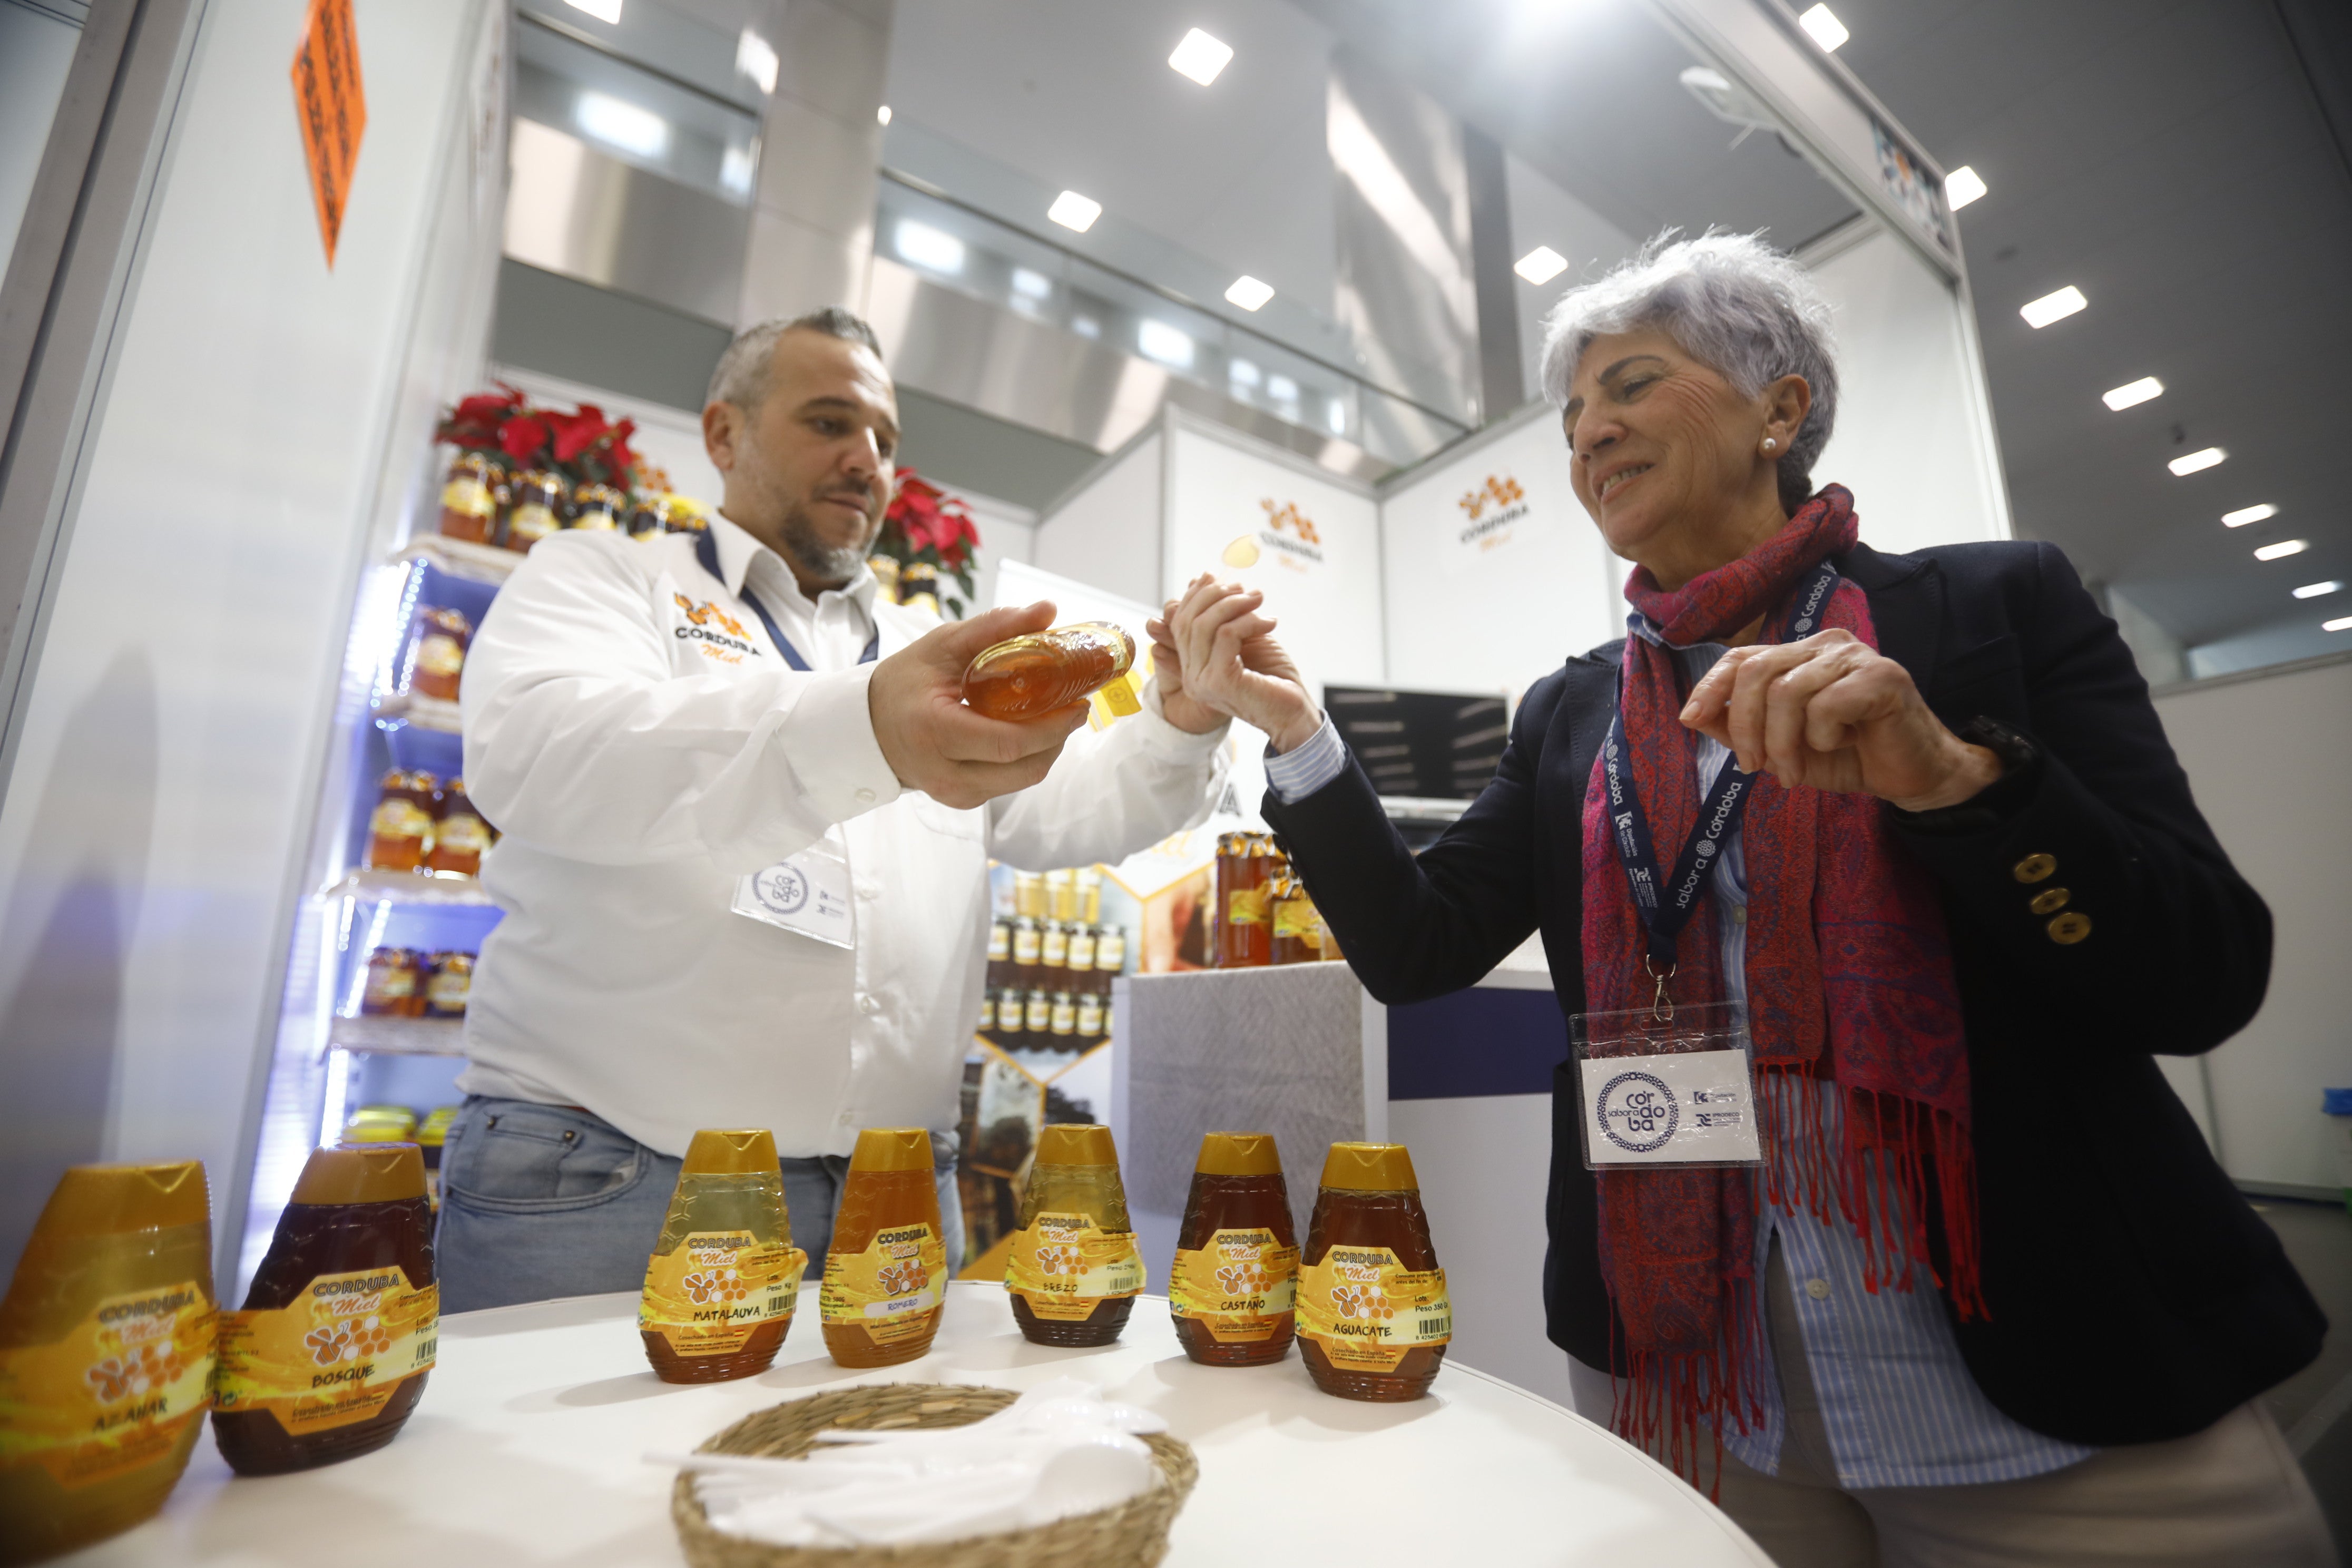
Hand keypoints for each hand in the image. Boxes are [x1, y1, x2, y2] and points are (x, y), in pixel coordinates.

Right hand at [868, 602, 1089, 808]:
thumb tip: (1047, 610)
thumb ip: (994, 627)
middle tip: (1076, 706)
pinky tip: (1030, 731)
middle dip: (1058, 737)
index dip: (1052, 727)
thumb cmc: (904, 682)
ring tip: (1057, 716)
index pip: (1008, 742)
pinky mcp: (962, 801)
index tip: (1077, 702)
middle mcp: (945, 773)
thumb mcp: (943, 645)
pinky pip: (1008, 783)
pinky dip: (1027, 758)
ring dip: (1048, 749)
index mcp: (935, 731)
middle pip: (1024, 768)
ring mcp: (954, 793)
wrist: (867, 726)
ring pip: (1022, 780)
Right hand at [1146, 574, 1320, 752]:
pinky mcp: (1220, 682)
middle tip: (1244, 590)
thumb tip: (1201, 580)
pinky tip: (1269, 623)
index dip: (1194, 596)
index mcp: (1192, 668)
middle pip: (1187, 620)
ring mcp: (1202, 682)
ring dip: (1234, 604)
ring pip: (1204, 625)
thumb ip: (1222, 619)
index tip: (1214, 577)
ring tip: (1258, 600)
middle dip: (1215, 595)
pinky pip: (1226, 634)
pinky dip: (1249, 620)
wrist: (1295, 713)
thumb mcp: (1243, 640)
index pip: (1178, 623)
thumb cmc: (1273, 677)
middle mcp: (1191, 677)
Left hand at [1679, 628, 2001, 810]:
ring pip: (1787, 692)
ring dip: (1783, 743)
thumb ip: (1739, 729)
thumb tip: (1692, 715)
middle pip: (1757, 672)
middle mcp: (1823, 645)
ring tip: (1796, 772)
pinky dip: (1823, 736)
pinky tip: (1845, 743)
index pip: (1741, 657)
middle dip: (1745, 726)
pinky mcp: (1882, 675)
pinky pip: (1826, 704)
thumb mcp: (1781, 748)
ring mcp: (1854, 655)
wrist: (1911, 776)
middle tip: (1754, 767)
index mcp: (1798, 656)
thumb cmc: (1848, 757)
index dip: (1709, 685)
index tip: (1689, 718)